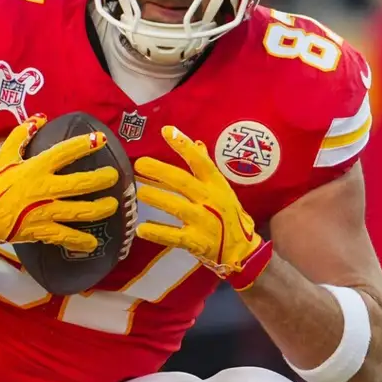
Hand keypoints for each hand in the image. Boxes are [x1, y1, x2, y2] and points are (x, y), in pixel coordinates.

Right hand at [0, 116, 118, 251]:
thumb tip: (40, 118)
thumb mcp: (3, 155)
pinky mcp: (42, 230)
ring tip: (112, 206)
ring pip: (80, 211)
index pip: (64, 152)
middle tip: (114, 177)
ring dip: (100, 208)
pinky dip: (80, 241)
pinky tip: (93, 243)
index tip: (101, 139)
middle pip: (80, 184)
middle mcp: (45, 189)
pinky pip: (65, 236)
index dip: (84, 145)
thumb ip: (21, 135)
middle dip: (101, 180)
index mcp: (36, 168)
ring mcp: (45, 212)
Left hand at [135, 126, 273, 286]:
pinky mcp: (196, 241)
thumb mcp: (221, 189)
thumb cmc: (228, 215)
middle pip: (184, 182)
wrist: (242, 250)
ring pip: (178, 207)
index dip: (184, 146)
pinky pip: (174, 237)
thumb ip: (206, 167)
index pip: (200, 162)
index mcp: (216, 185)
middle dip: (161, 171)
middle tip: (140, 164)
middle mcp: (211, 200)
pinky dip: (158, 233)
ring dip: (158, 198)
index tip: (167, 132)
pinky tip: (141, 229)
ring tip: (140, 193)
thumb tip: (197, 142)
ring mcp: (204, 221)